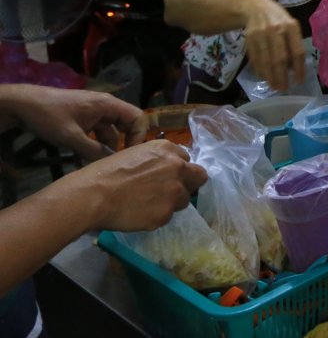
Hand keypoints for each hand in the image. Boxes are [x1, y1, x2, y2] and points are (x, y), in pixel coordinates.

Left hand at [1, 85, 146, 159]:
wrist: (22, 105)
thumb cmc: (49, 116)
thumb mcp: (71, 137)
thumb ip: (92, 150)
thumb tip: (110, 165)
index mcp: (107, 105)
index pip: (137, 117)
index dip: (139, 135)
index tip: (130, 154)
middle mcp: (104, 107)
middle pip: (125, 125)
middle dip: (123, 144)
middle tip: (118, 163)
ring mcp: (93, 113)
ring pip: (109, 132)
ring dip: (105, 148)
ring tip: (98, 167)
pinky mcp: (82, 120)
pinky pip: (95, 134)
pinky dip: (93, 146)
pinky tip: (84, 161)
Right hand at [64, 140, 207, 231]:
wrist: (92, 195)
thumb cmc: (105, 172)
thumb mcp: (135, 154)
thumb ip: (158, 161)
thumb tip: (168, 170)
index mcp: (167, 149)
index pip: (187, 160)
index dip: (178, 170)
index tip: (167, 177)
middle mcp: (177, 168)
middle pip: (198, 177)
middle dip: (187, 184)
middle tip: (168, 192)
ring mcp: (174, 192)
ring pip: (183, 200)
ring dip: (171, 203)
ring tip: (147, 205)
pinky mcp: (166, 214)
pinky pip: (167, 217)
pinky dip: (156, 217)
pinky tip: (139, 214)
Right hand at [243, 0, 305, 91]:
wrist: (255, 8)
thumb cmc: (279, 21)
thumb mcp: (290, 27)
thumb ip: (294, 45)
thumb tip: (294, 70)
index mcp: (291, 26)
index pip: (297, 52)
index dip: (299, 69)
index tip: (299, 82)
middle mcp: (276, 29)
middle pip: (280, 58)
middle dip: (282, 77)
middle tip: (284, 89)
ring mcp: (260, 34)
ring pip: (266, 61)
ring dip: (270, 77)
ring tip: (275, 86)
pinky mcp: (249, 39)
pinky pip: (255, 59)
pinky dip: (260, 71)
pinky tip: (265, 77)